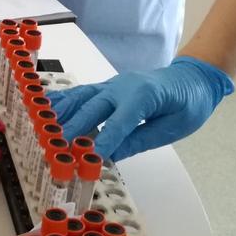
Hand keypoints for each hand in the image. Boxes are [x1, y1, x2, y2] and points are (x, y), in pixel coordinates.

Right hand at [50, 57, 233, 160]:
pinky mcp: (108, 87)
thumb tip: (110, 156)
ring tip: (42, 126)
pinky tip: (46, 106)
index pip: (119, 121)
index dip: (103, 140)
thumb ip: (140, 140)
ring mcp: (113, 84)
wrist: (193, 77)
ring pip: (82, 97)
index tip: (87, 157)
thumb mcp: (173, 127)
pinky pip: (82, 93)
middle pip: (93, 107)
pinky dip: (63, 100)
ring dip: (61, 112)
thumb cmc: (189, 102)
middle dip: (74, 127)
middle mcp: (123, 86)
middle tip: (56, 145)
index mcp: (144, 96)